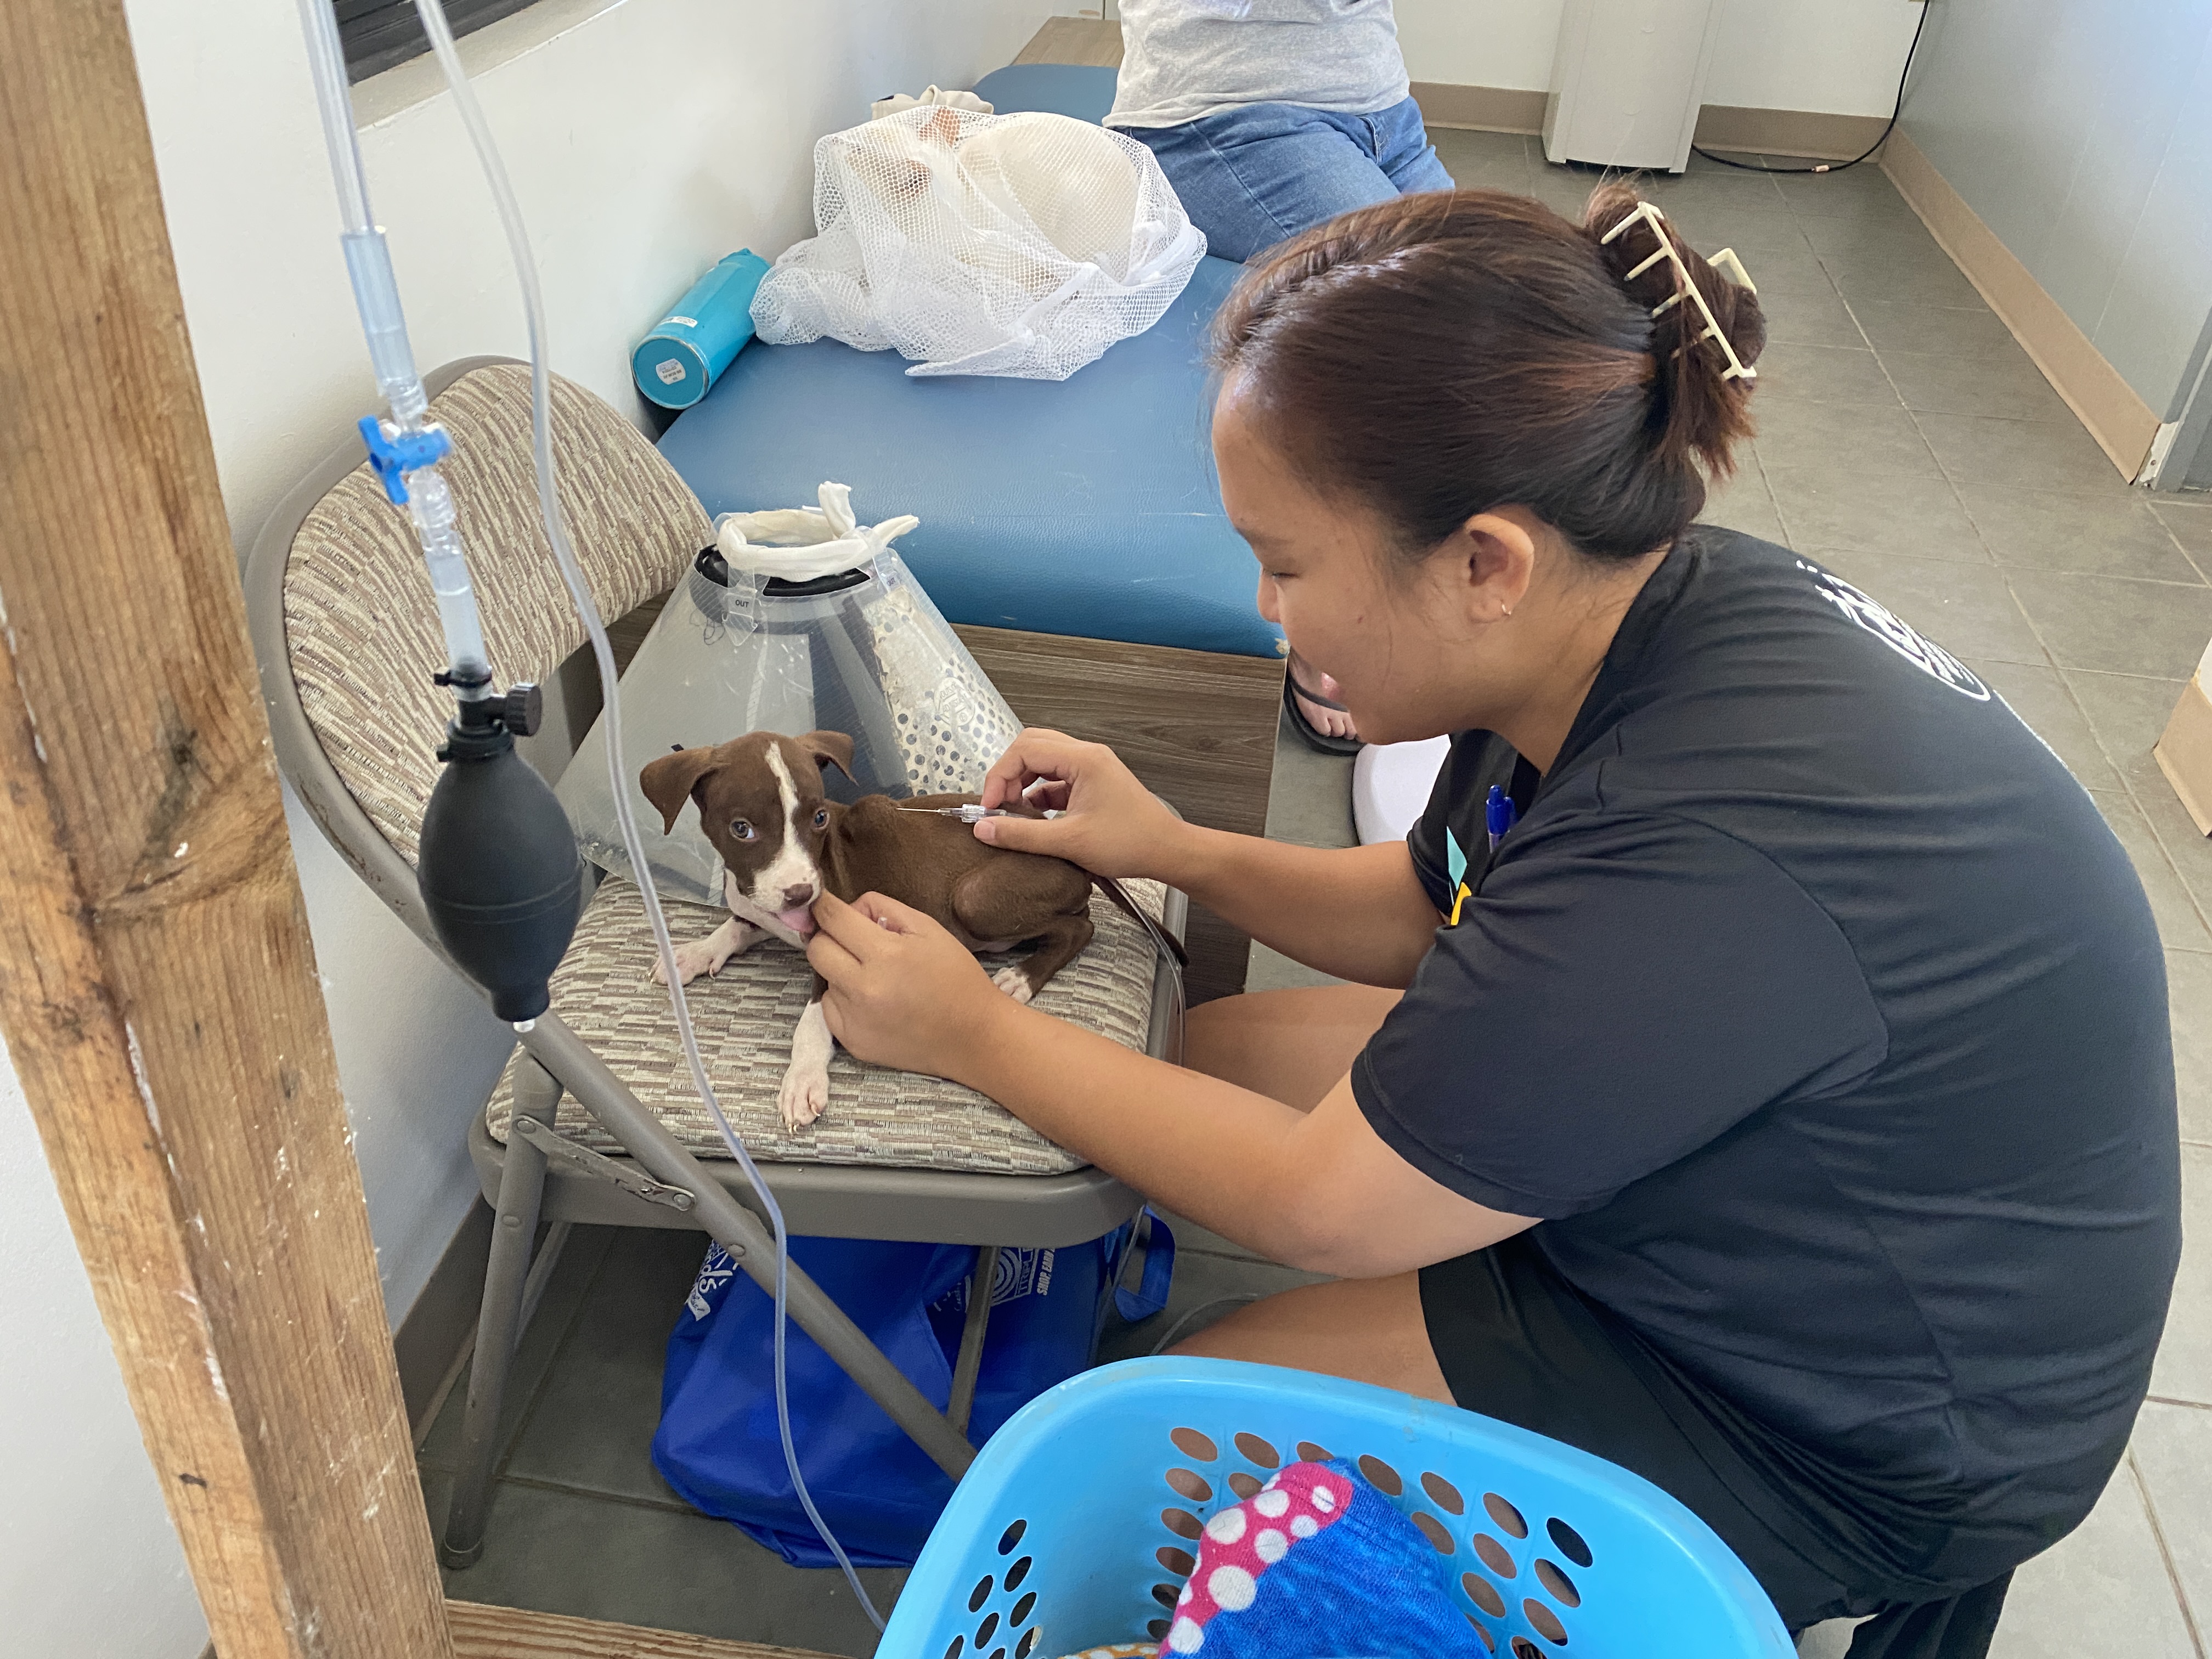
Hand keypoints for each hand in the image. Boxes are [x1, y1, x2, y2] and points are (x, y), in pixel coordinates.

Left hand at [805, 891, 1010, 1080]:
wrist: (973, 1036)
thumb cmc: (956, 977)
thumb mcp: (928, 928)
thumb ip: (883, 908)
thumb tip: (849, 910)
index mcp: (885, 954)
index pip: (832, 919)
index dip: (824, 905)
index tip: (822, 902)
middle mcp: (863, 989)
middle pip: (816, 948)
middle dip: (830, 937)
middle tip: (855, 941)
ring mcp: (855, 1020)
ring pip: (824, 978)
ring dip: (841, 969)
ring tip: (875, 977)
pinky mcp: (852, 1043)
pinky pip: (830, 1008)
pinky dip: (844, 999)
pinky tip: (874, 1002)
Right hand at [973, 728, 1183, 877]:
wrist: (1167, 851)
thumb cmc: (1131, 843)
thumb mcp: (1069, 841)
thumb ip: (1022, 834)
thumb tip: (985, 829)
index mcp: (1083, 759)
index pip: (1025, 749)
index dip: (999, 775)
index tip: (990, 804)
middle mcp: (1088, 756)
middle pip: (1032, 747)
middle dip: (1009, 773)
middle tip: (997, 803)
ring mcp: (1092, 768)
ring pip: (1044, 761)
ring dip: (1023, 783)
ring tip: (1012, 811)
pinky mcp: (1093, 783)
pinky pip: (1057, 779)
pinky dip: (1040, 794)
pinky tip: (1033, 817)